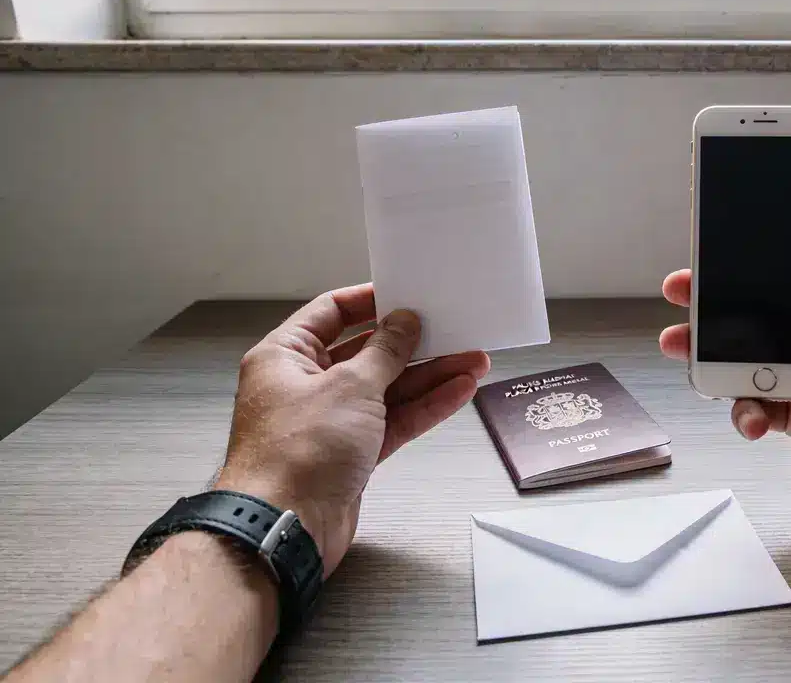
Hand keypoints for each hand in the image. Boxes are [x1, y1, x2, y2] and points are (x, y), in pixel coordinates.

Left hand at [215, 284, 489, 573]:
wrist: (285, 528)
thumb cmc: (297, 453)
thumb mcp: (350, 385)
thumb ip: (385, 351)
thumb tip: (403, 323)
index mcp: (284, 357)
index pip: (331, 313)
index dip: (371, 301)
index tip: (407, 294)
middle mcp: (303, 386)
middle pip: (366, 352)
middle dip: (413, 344)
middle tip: (452, 330)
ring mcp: (329, 422)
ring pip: (387, 389)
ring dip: (429, 377)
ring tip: (472, 360)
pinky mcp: (351, 454)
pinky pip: (393, 421)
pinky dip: (424, 407)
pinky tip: (457, 392)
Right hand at [659, 217, 790, 530]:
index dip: (757, 258)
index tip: (720, 249)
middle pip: (760, 310)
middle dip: (717, 301)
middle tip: (682, 292)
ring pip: (747, 356)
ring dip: (711, 353)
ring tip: (683, 347)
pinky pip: (754, 404)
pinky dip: (744, 410)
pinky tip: (753, 416)